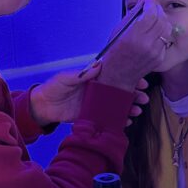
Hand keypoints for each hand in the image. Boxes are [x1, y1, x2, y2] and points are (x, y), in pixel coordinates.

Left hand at [30, 70, 149, 125]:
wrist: (43, 106)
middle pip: (120, 91)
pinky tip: (127, 122)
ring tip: (138, 110)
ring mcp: (97, 104)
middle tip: (144, 97)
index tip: (142, 80)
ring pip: (117, 105)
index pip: (115, 76)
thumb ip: (81, 74)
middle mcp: (98, 90)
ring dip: (129, 107)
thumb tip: (99, 65)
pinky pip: (109, 117)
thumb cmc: (54, 87)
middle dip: (134, 94)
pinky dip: (119, 120)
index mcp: (94, 79)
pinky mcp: (93, 116)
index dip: (129, 78)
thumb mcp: (66, 78)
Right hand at [97, 0, 172, 91]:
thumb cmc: (114, 52)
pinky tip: (154, 30)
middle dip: (158, 9)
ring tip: (155, 15)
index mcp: (134, 37)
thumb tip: (143, 0)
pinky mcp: (160, 57)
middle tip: (153, 4)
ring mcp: (155, 52)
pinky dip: (161, 31)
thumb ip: (132, 15)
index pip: (150, 15)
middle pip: (161, 20)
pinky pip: (165, 39)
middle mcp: (147, 45)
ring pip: (167, 29)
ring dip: (162, 19)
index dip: (151, 4)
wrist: (118, 76)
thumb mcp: (118, 31)